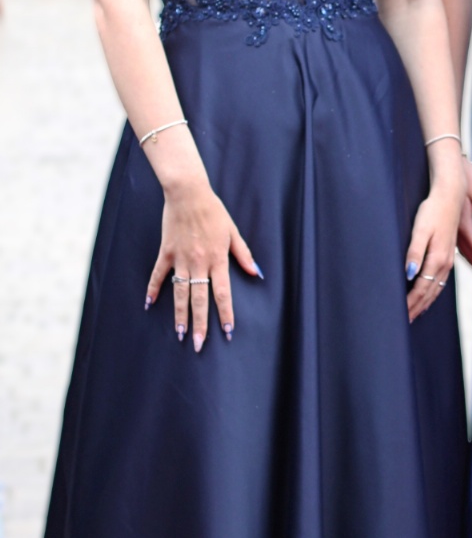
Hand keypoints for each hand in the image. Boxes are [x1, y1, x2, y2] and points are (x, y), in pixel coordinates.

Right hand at [145, 180, 260, 349]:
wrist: (188, 193)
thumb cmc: (213, 211)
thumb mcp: (233, 231)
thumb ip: (243, 254)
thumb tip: (256, 272)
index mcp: (217, 258)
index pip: (222, 292)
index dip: (225, 313)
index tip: (227, 331)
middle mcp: (199, 262)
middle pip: (199, 299)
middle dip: (199, 324)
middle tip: (198, 344)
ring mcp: (180, 258)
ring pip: (180, 292)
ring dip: (179, 315)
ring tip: (179, 334)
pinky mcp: (166, 252)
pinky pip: (158, 274)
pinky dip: (153, 289)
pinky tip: (149, 304)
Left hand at [405, 168, 464, 321]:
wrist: (450, 194)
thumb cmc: (432, 209)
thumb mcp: (420, 229)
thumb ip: (414, 252)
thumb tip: (410, 275)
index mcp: (438, 259)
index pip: (421, 288)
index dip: (411, 303)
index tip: (400, 315)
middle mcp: (445, 262)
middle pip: (430, 292)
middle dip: (417, 308)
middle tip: (405, 321)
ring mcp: (449, 258)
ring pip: (437, 288)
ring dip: (426, 302)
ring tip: (415, 314)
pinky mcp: (448, 253)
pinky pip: (441, 280)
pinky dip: (434, 292)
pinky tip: (429, 293)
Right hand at [457, 158, 471, 292]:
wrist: (445, 164)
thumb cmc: (466, 176)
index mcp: (465, 226)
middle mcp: (456, 232)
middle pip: (471, 260)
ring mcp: (449, 230)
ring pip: (463, 256)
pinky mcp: (447, 226)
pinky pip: (457, 248)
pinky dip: (466, 258)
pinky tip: (468, 260)